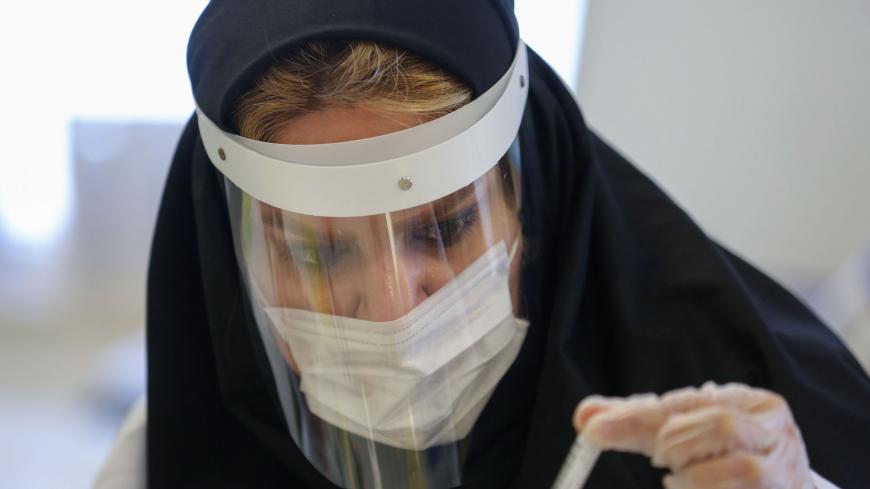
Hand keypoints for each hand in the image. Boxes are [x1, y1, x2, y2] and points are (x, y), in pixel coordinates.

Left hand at [574, 382, 814, 488]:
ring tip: (682, 482)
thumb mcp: (683, 430)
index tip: (597, 433)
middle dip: (679, 445)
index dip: (640, 418)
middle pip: (722, 425)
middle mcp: (777, 435)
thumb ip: (636, 421)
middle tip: (662, 461)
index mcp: (754, 404)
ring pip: (741, 470)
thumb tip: (585, 417)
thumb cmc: (726, 454)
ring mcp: (786, 475)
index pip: (689, 402)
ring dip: (696, 480)